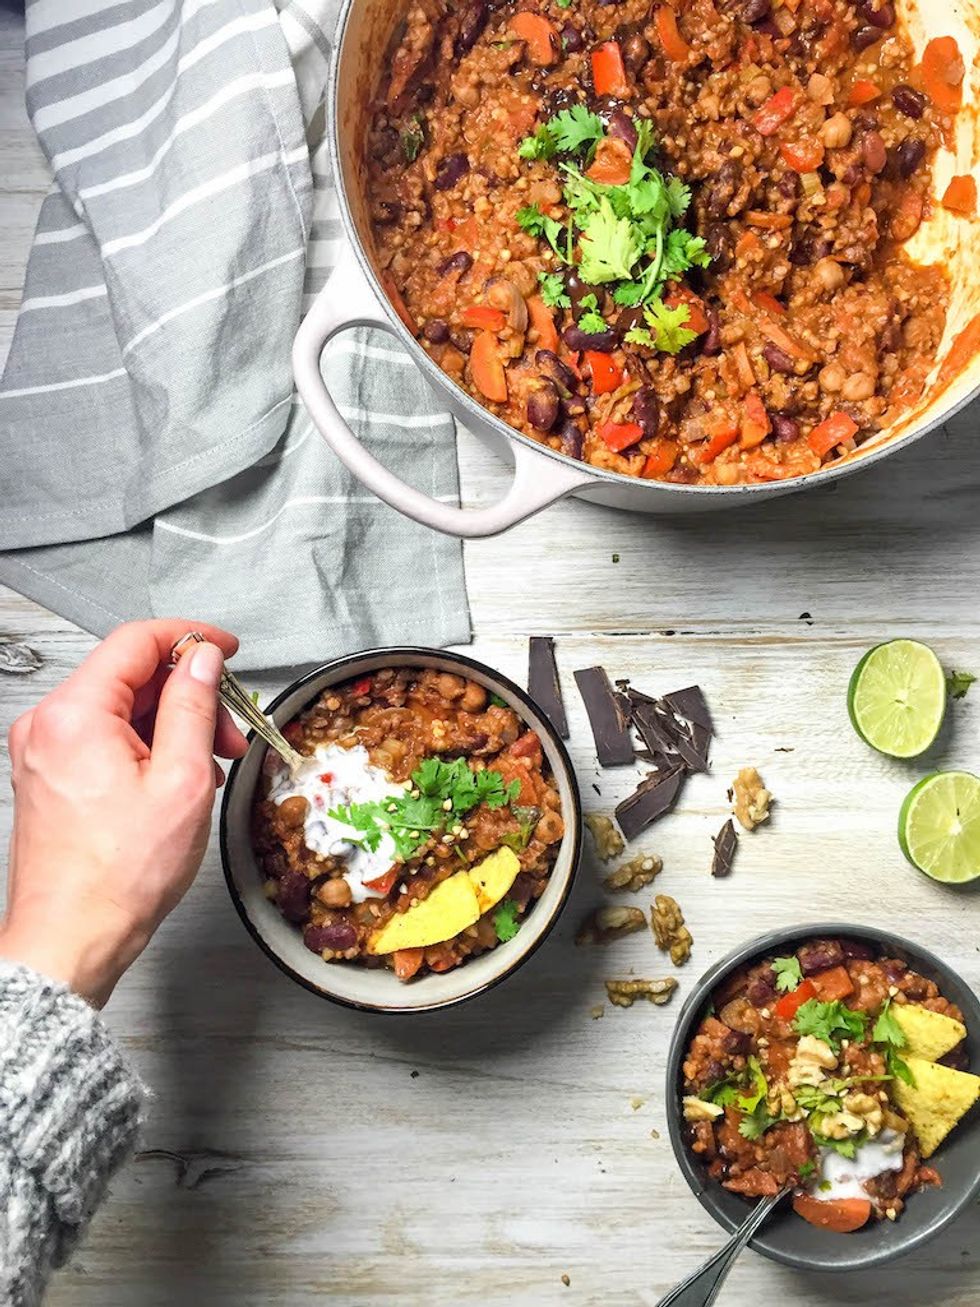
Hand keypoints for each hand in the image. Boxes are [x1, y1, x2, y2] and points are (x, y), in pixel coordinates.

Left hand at [0, 620, 247, 1006]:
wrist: (71, 939)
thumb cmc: (118, 876)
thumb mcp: (182, 780)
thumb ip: (194, 707)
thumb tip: (202, 661)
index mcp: (74, 715)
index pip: (136, 641)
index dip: (190, 639)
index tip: (226, 650)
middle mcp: (48, 726)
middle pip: (129, 677)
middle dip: (189, 696)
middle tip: (232, 729)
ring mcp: (44, 752)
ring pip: (120, 710)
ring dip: (173, 726)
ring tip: (212, 764)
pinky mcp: (50, 777)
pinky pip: (105, 740)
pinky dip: (147, 749)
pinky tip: (179, 779)